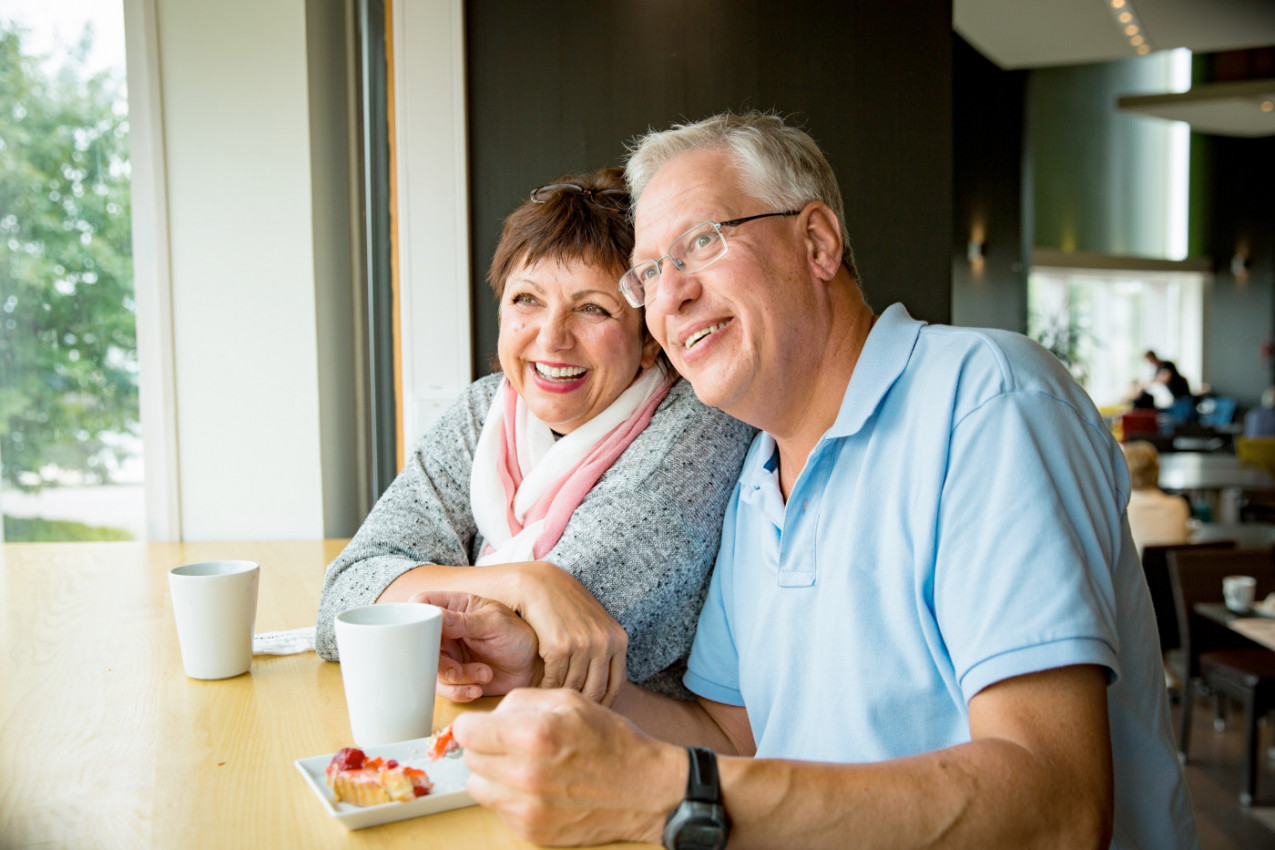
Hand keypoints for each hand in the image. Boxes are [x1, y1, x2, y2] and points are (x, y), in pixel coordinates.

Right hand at [410, 590, 542, 701]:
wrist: (534, 667)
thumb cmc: (519, 636)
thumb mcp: (494, 623)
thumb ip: (463, 621)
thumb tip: (434, 615)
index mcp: (455, 607)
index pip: (422, 604)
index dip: (416, 617)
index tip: (424, 634)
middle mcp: (448, 631)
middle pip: (420, 644)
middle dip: (438, 661)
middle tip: (457, 670)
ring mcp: (450, 655)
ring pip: (432, 670)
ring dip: (454, 678)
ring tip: (483, 675)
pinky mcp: (456, 677)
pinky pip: (445, 688)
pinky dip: (459, 691)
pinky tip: (478, 688)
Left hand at [453, 688, 683, 845]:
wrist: (644, 789)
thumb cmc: (610, 741)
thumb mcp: (569, 700)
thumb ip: (520, 702)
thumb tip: (488, 716)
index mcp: (532, 734)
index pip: (466, 731)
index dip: (474, 724)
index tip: (483, 726)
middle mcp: (525, 774)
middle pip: (469, 758)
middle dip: (486, 747)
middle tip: (512, 744)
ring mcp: (527, 808)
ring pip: (477, 787)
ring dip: (493, 775)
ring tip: (522, 766)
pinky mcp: (531, 831)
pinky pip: (498, 810)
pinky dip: (510, 798)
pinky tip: (537, 787)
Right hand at [511, 562, 628, 704]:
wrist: (537, 584)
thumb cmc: (564, 606)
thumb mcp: (594, 624)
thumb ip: (603, 650)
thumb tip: (607, 690)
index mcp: (618, 639)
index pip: (615, 685)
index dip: (603, 704)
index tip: (589, 713)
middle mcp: (604, 642)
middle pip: (595, 690)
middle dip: (581, 704)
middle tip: (567, 712)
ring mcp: (583, 644)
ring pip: (573, 686)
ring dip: (561, 696)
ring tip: (552, 703)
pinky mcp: (559, 645)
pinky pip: (554, 679)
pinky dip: (546, 688)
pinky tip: (539, 689)